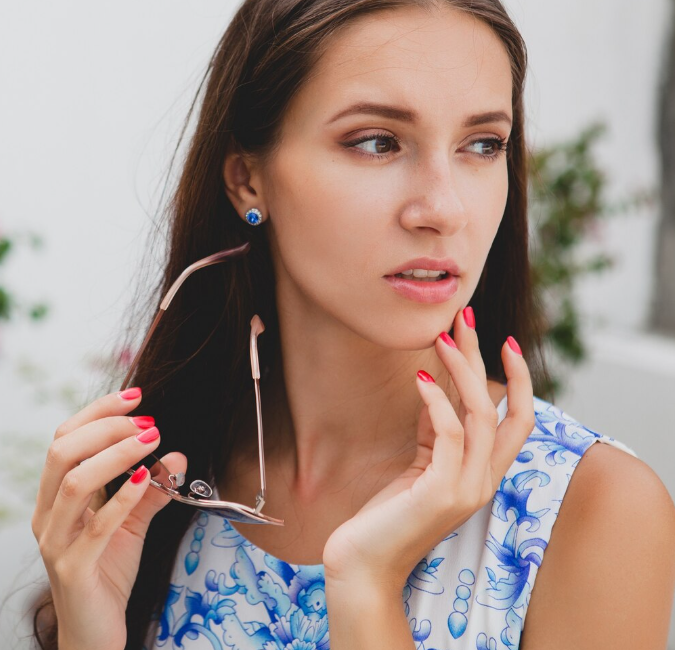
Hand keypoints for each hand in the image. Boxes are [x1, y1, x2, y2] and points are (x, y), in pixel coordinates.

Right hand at [30, 388, 186, 649]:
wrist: (94, 634)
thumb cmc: (106, 576)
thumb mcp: (131, 526)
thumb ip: (150, 492)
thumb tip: (178, 456)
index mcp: (53, 498)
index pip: (63, 438)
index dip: (97, 412)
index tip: (136, 398)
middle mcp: (46, 515)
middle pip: (62, 451)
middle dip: (106, 428)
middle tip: (147, 424)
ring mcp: (54, 542)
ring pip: (73, 482)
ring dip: (115, 455)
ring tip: (151, 442)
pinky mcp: (72, 569)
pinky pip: (94, 526)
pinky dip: (122, 498)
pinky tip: (148, 480)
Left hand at [322, 307, 535, 592]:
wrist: (363, 564)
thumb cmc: (386, 515)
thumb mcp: (418, 466)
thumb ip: (435, 434)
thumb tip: (438, 390)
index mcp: (482, 474)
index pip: (518, 420)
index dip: (517, 379)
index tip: (500, 339)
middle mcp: (484, 481)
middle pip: (506, 409)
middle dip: (487, 358)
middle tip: (467, 317)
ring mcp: (467, 488)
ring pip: (482, 415)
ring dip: (463, 370)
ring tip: (442, 337)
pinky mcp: (441, 492)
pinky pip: (450, 435)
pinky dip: (438, 402)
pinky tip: (421, 379)